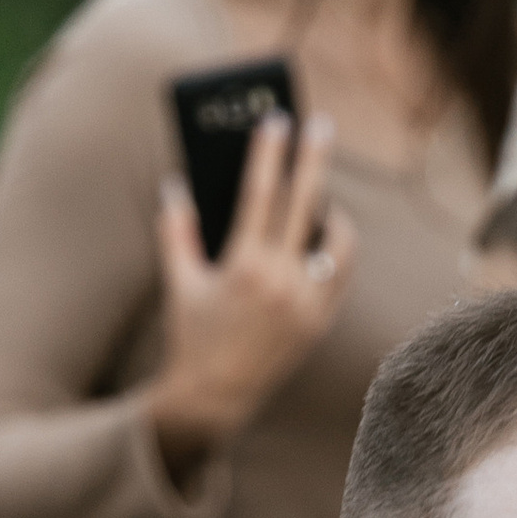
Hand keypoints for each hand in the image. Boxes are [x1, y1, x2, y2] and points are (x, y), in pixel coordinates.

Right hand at [146, 113, 357, 470]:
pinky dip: (337, 249)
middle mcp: (281, 283)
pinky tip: (328, 234)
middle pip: (305, 204)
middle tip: (320, 124)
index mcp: (244, 267)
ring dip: (333, 210)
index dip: (269, 154)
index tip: (275, 120)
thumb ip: (176, 230)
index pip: (261, 195)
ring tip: (323, 193)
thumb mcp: (179, 282)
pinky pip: (341, 274)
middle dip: (313, 158)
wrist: (216, 397)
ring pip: (336, 241)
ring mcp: (307, 304)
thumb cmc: (192, 336)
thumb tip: (176, 184)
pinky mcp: (321, 322)